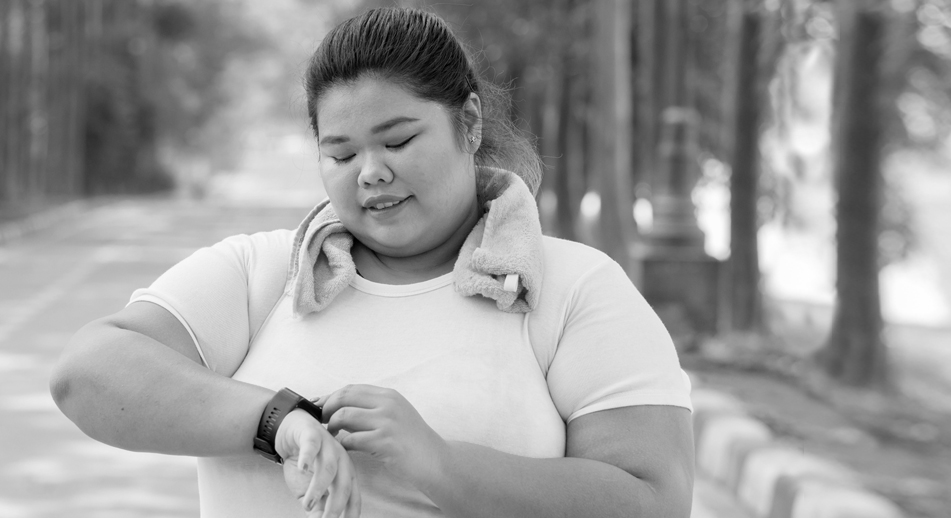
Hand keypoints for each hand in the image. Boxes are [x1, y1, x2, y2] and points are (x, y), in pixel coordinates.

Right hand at [275, 409, 360, 517]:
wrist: (290, 431)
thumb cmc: (306, 463)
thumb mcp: (309, 490)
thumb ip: (316, 507)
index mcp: (346, 474)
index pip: (353, 497)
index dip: (350, 514)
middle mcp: (342, 460)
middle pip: (344, 485)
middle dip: (336, 506)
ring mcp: (328, 446)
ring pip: (329, 468)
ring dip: (319, 488)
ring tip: (308, 504)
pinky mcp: (312, 434)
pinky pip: (311, 445)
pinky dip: (307, 457)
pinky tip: (303, 468)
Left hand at [317, 385, 448, 490]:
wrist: (434, 460)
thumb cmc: (412, 440)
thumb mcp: (396, 414)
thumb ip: (373, 407)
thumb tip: (341, 405)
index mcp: (389, 395)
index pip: (351, 388)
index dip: (331, 396)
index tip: (319, 406)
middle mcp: (388, 404)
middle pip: (344, 397)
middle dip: (326, 409)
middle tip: (321, 422)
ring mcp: (387, 422)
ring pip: (344, 416)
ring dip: (331, 427)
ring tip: (331, 436)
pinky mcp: (385, 442)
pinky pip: (351, 439)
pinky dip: (341, 444)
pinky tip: (342, 448)